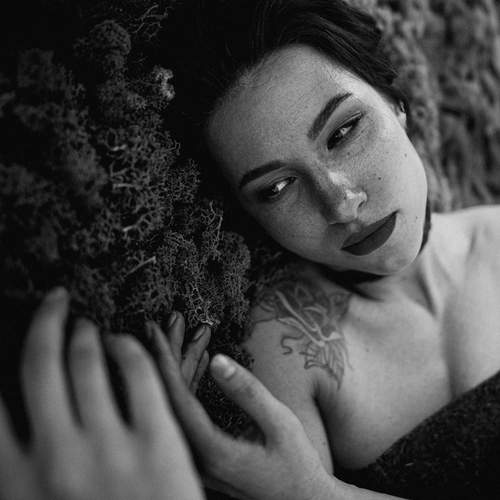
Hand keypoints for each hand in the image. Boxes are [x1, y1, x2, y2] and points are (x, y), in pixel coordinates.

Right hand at [0, 287, 204, 499]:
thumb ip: (20, 466)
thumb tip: (11, 419)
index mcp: (19, 484)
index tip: (3, 333)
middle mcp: (57, 459)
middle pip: (40, 364)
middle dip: (45, 323)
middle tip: (55, 303)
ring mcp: (110, 448)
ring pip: (88, 361)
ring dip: (85, 332)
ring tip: (86, 325)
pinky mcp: (160, 440)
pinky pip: (139, 372)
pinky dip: (128, 347)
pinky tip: (124, 341)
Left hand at [148, 319, 335, 499]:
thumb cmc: (297, 464)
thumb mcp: (279, 422)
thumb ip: (247, 391)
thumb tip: (216, 358)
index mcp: (210, 450)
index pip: (174, 397)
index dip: (162, 359)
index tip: (153, 329)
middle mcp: (196, 456)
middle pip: (170, 397)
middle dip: (169, 354)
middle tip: (166, 321)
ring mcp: (198, 455)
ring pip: (179, 402)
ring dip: (183, 364)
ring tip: (186, 332)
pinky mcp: (206, 452)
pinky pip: (191, 411)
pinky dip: (194, 381)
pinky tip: (201, 359)